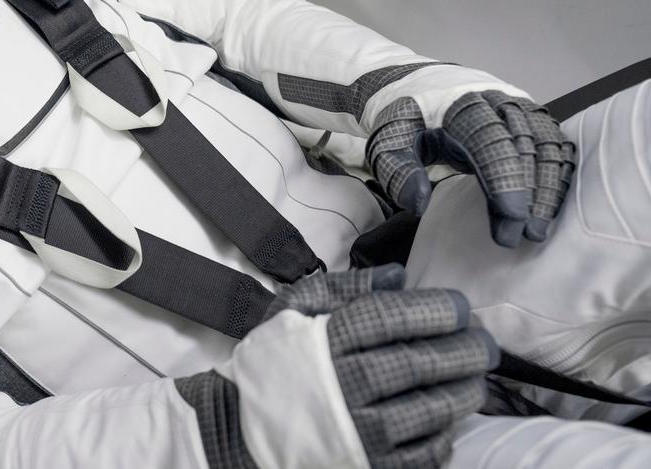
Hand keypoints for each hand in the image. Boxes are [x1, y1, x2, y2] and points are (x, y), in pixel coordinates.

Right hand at [273, 266, 496, 468]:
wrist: (242, 427)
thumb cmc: (276, 362)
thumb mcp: (292, 311)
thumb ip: (342, 289)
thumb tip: (398, 277)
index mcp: (324, 341)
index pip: (389, 319)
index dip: (433, 310)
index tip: (460, 306)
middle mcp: (343, 386)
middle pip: (417, 364)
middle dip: (462, 350)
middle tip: (485, 343)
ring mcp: (357, 432)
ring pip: (428, 410)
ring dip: (463, 392)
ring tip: (477, 378)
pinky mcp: (369, 466)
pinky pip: (421, 454)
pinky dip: (444, 435)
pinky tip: (450, 418)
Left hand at [366, 91, 575, 246]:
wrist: (421, 87)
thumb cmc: (406, 119)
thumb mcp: (386, 142)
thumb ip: (397, 171)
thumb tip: (418, 203)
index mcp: (459, 104)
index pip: (490, 140)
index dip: (504, 179)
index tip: (510, 218)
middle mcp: (496, 100)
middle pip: (525, 145)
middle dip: (530, 192)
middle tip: (524, 235)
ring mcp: (518, 106)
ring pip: (546, 144)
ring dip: (549, 188)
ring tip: (539, 229)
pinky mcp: (531, 115)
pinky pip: (554, 143)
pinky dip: (558, 174)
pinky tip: (552, 205)